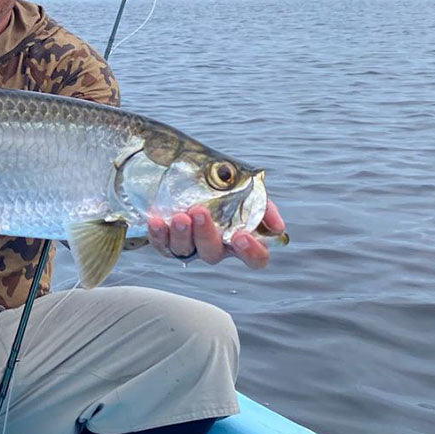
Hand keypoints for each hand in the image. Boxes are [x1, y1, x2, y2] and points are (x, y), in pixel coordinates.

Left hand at [147, 198, 284, 270]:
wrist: (186, 175)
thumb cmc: (222, 188)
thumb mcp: (247, 190)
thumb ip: (263, 205)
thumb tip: (277, 227)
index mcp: (239, 238)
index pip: (255, 258)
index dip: (251, 253)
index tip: (241, 236)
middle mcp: (216, 246)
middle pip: (213, 253)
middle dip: (206, 234)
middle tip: (199, 212)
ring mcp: (190, 246)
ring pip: (185, 251)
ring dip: (182, 235)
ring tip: (179, 216)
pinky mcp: (167, 242)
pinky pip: (162, 246)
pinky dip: (158, 235)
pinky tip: (157, 221)